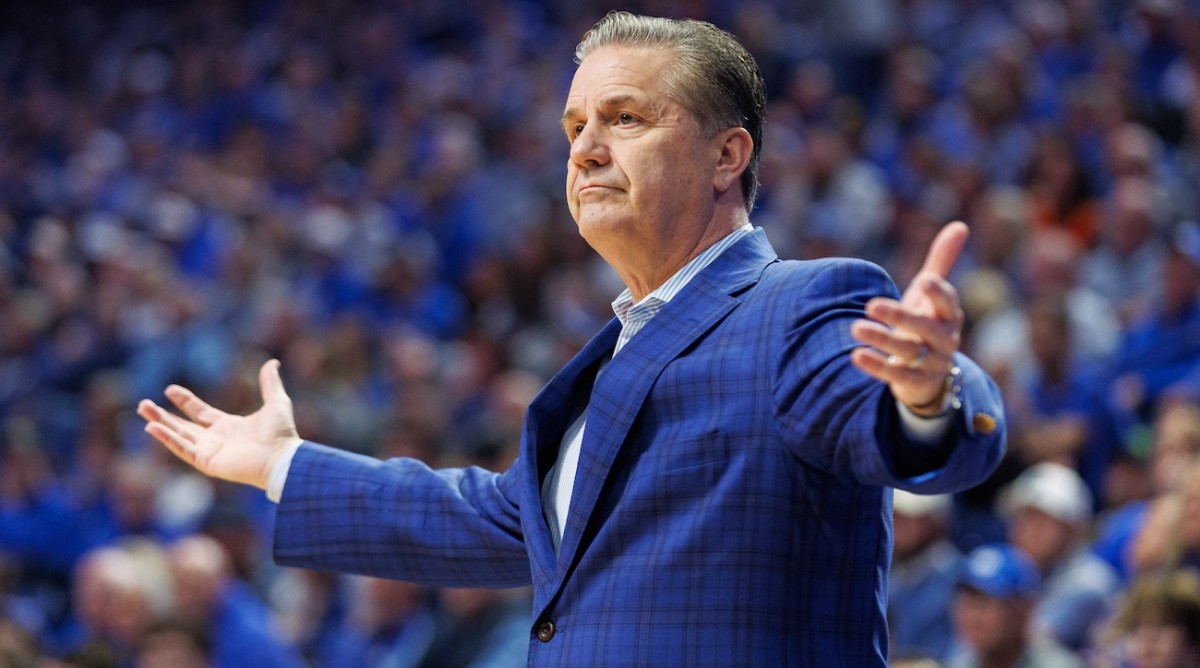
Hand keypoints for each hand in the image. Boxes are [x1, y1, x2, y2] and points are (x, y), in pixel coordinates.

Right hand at [137, 360, 301, 489]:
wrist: (282, 458)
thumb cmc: (281, 435)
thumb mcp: (276, 402)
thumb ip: (270, 383)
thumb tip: (273, 362)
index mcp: (229, 427)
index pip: (200, 413)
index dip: (185, 402)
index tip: (169, 390)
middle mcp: (216, 440)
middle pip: (183, 426)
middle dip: (163, 415)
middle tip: (143, 404)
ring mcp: (210, 452)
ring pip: (178, 436)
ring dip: (160, 425)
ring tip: (143, 411)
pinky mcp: (207, 462)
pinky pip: (183, 449)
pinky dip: (168, 439)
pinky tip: (152, 428)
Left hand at [850, 222, 967, 415]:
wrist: (928, 372)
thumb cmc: (926, 321)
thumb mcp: (931, 294)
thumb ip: (941, 262)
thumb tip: (960, 224)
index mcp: (948, 316)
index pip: (948, 303)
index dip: (939, 293)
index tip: (924, 280)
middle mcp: (943, 340)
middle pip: (924, 328)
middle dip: (899, 316)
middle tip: (870, 305)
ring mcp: (930, 363)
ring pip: (907, 351)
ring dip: (881, 339)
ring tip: (854, 327)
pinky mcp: (913, 381)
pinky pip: (896, 375)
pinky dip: (876, 366)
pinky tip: (856, 355)